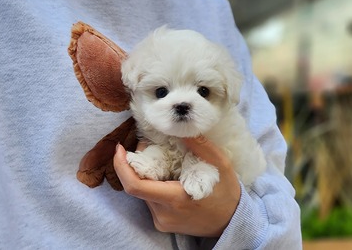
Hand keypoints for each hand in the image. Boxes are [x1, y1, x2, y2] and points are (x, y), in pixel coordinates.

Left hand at [113, 136, 240, 236]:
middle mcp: (163, 214)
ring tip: (162, 160)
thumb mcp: (220, 164)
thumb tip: (178, 128)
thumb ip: (200, 145)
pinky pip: (150, 200)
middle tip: (150, 146)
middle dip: (138, 164)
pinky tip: (167, 176)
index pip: (135, 186)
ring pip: (143, 193)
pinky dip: (153, 185)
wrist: (231, 222)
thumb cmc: (226, 193)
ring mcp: (162, 221)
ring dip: (147, 174)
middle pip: (138, 185)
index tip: (119, 148)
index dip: (122, 166)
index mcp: (175, 199)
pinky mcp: (162, 223)